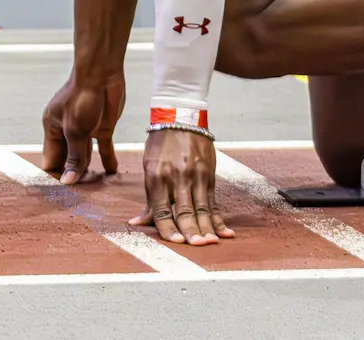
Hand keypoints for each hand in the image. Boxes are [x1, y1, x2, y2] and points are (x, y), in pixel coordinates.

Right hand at [41, 72, 125, 184]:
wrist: (102, 73)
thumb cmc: (82, 96)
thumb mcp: (76, 130)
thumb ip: (75, 156)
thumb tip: (68, 181)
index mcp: (52, 129)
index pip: (51, 160)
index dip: (56, 176)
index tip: (61, 195)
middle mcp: (67, 131)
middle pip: (68, 160)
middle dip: (73, 176)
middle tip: (80, 197)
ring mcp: (85, 129)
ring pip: (85, 156)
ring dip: (90, 170)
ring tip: (95, 191)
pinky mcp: (102, 127)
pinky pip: (103, 148)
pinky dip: (108, 160)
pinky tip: (111, 173)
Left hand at [130, 128, 233, 245]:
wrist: (181, 118)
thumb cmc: (160, 145)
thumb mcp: (149, 167)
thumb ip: (148, 198)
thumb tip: (137, 223)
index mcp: (157, 176)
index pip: (162, 209)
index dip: (169, 228)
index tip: (176, 243)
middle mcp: (177, 177)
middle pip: (185, 210)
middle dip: (191, 231)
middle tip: (197, 246)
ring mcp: (195, 175)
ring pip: (202, 208)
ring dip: (207, 228)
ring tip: (211, 242)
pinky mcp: (209, 175)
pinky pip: (214, 201)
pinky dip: (219, 218)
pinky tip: (225, 231)